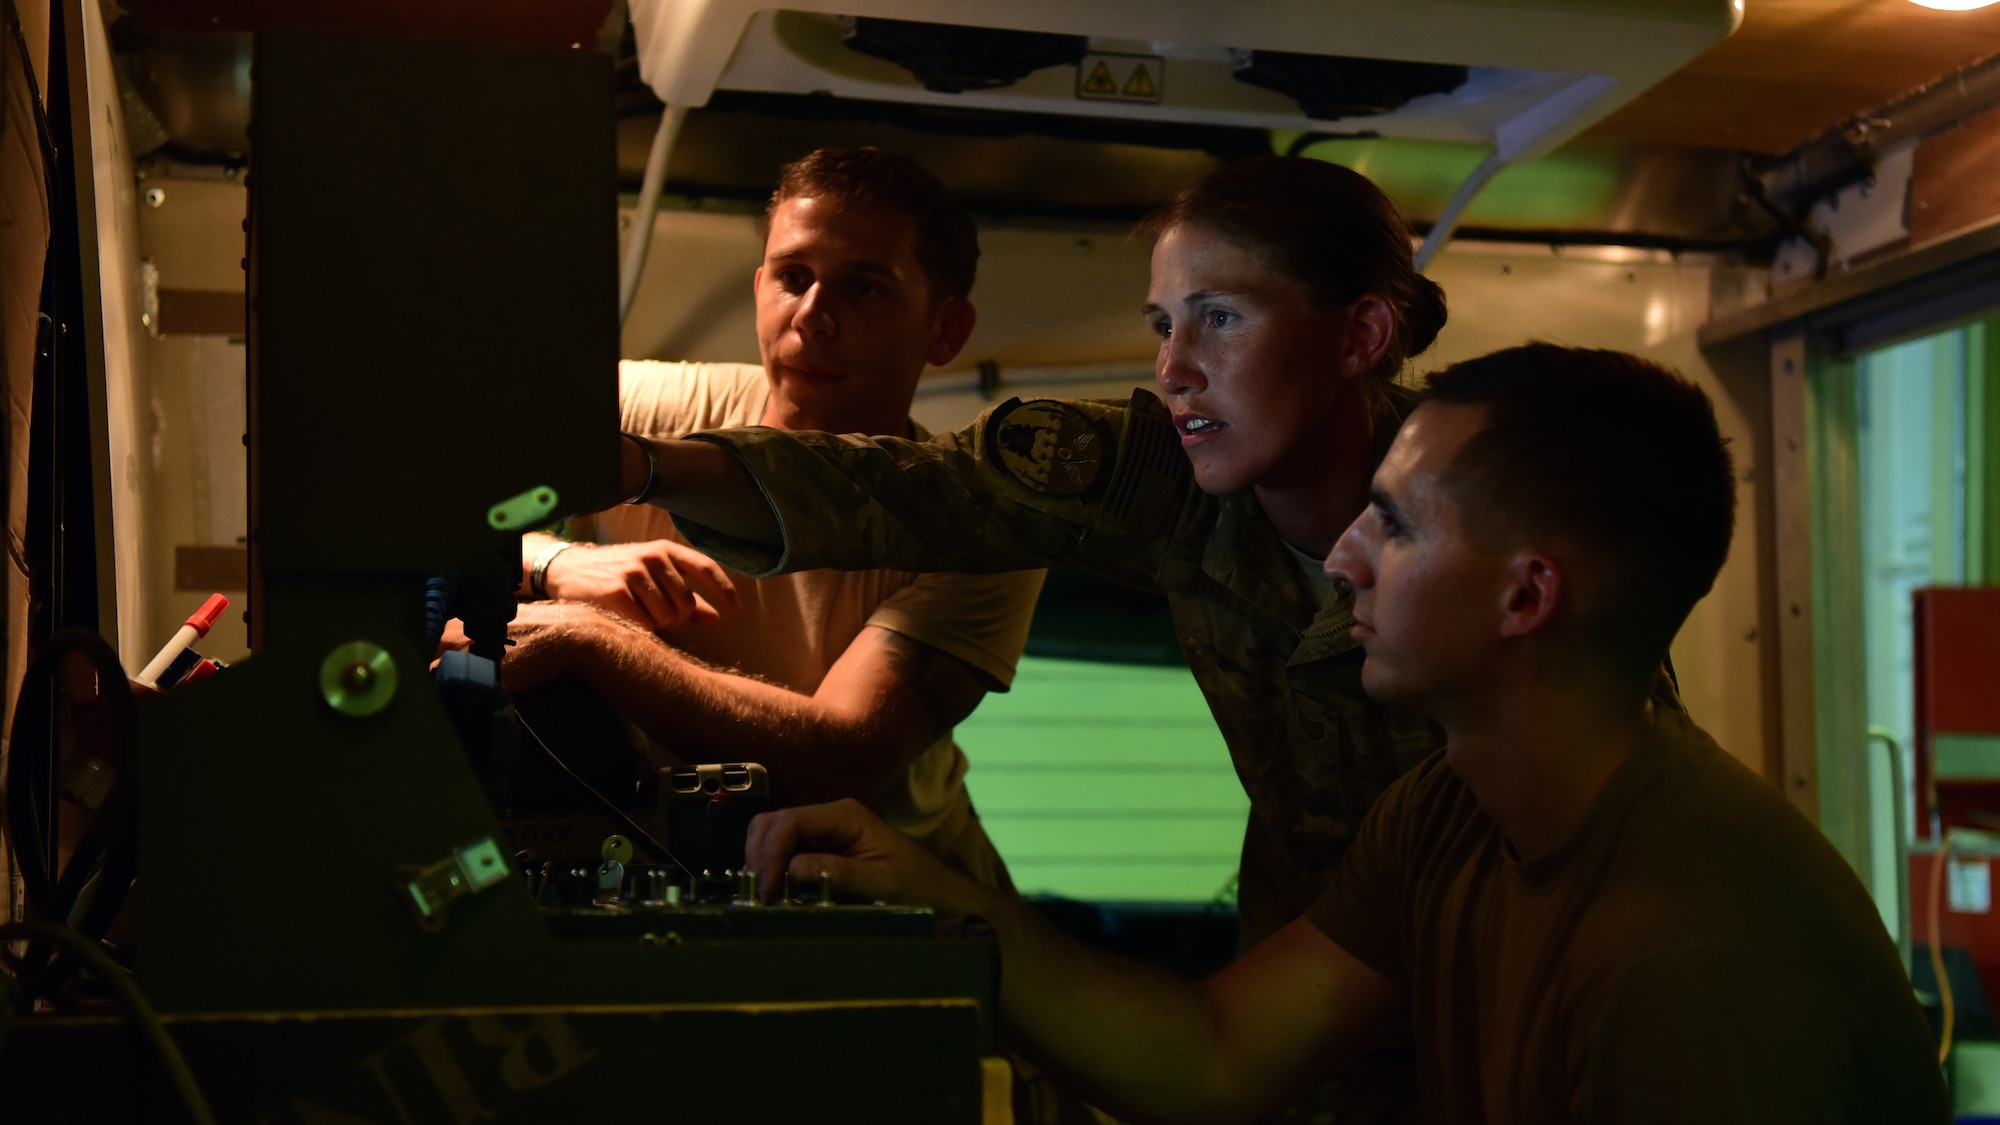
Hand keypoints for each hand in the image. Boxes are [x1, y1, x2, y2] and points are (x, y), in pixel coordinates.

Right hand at [543, 539, 738, 631]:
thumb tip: (718, 618)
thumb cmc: (616, 576)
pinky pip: (644, 626)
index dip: (724, 590)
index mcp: (664, 550)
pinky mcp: (615, 592)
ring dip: (656, 627)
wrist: (566, 570)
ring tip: (637, 616)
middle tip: (654, 617)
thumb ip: (686, 597)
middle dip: (676, 620)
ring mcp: (633, 573)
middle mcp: (651, 557)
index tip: (735, 611)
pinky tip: (624, 620)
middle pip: (686, 605)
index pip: (704, 567)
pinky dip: (639, 630)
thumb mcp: (652, 577)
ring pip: (667, 619)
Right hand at [745, 799, 970, 911]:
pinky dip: (773, 869)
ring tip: (763, 896)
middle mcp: (831, 817)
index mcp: (846, 815)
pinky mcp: (822, 851)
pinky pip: (786, 853)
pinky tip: (774, 892)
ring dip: (762, 861)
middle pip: (773, 823)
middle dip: (759, 854)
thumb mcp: (882, 884)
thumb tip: (792, 869)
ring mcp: (825, 833)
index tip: (766, 889)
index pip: (790, 821)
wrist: (941, 896)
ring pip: (774, 835)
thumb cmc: (919, 888)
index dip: (770, 853)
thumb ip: (838, 873)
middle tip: (757, 893)